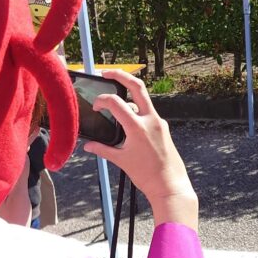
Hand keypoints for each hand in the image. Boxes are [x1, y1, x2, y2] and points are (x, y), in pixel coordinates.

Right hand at [83, 70, 198, 229]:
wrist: (169, 185)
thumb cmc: (146, 175)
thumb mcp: (121, 161)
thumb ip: (102, 150)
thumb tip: (87, 145)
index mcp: (138, 127)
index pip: (116, 103)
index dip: (102, 101)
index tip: (95, 107)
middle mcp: (151, 120)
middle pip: (137, 86)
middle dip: (121, 75)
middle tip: (105, 73)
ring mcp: (159, 122)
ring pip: (142, 99)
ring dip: (127, 97)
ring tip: (113, 103)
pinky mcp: (163, 127)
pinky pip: (147, 112)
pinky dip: (135, 111)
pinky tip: (126, 121)